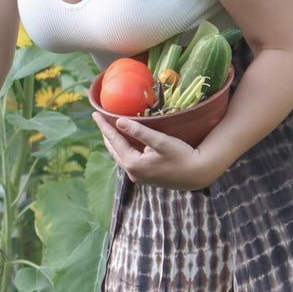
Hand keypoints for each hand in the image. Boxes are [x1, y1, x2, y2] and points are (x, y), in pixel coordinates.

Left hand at [93, 113, 223, 190]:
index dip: (104, 126)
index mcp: (133, 164)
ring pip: (121, 156)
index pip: (114, 141)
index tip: (94, 113)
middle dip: (106, 134)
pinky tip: (125, 143)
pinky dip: (124, 149)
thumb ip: (139, 131)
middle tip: (99, 119)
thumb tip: (119, 122)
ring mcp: (139, 177)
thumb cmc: (182, 155)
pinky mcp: (146, 178)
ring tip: (109, 130)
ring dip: (114, 142)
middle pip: (114, 150)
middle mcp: (133, 173)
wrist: (198, 174)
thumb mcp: (161, 141)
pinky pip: (129, 161)